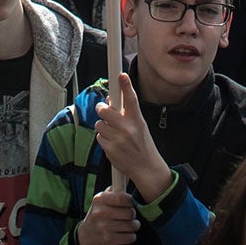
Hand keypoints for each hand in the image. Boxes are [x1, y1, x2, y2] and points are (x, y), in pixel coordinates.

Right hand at [75, 188, 138, 244]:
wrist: (87, 235)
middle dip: (133, 214)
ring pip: (131, 225)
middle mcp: (100, 213)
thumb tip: (129, 175)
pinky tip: (126, 233)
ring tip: (130, 224)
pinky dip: (131, 236)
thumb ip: (115, 189)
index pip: (122, 198)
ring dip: (134, 225)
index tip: (130, 203)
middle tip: (130, 215)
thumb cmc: (100, 213)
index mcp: (100, 199)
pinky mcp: (108, 239)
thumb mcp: (103, 199)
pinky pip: (130, 237)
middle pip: (129, 213)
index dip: (130, 200)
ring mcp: (104, 227)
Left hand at [93, 72, 169, 201]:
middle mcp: (128, 129)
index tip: (121, 75)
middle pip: (105, 110)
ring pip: (99, 124)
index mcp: (138, 120)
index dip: (126, 86)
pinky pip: (99, 137)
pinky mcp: (110, 149)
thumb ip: (126, 113)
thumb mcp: (139, 126)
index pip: (131, 100)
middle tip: (103, 110)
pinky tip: (113, 144)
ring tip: (113, 133)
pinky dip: (103, 139)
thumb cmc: (143, 145)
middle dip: (101, 109)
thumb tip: (110, 100)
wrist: (147, 169)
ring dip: (103, 127)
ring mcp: (118, 139)